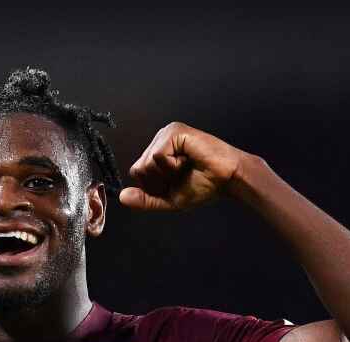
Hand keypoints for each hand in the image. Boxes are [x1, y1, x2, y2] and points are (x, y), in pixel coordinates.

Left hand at [119, 122, 247, 212]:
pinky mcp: (173, 132)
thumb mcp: (169, 200)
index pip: (137, 174)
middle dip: (159, 181)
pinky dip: (172, 165)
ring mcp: (165, 134)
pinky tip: (187, 160)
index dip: (153, 186)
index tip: (175, 182)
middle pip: (138, 170)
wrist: (227, 179)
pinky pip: (157, 157)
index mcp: (156, 154)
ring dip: (167, 174)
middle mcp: (159, 141)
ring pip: (146, 164)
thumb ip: (146, 200)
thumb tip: (122, 197)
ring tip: (186, 166)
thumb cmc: (204, 186)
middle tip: (181, 174)